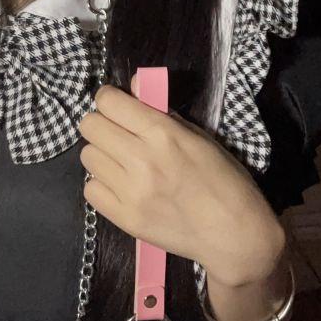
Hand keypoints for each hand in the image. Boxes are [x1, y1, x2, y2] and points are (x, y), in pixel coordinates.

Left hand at [77, 79, 284, 287]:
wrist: (233, 233)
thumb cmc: (223, 180)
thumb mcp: (199, 136)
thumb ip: (161, 112)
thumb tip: (132, 86)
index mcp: (163, 134)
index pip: (109, 102)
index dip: (109, 100)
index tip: (117, 107)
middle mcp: (142, 159)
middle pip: (90, 126)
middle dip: (101, 124)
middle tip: (117, 134)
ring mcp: (131, 191)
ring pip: (87, 156)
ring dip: (101, 155)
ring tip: (121, 162)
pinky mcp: (125, 218)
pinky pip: (90, 190)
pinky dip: (102, 185)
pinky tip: (121, 186)